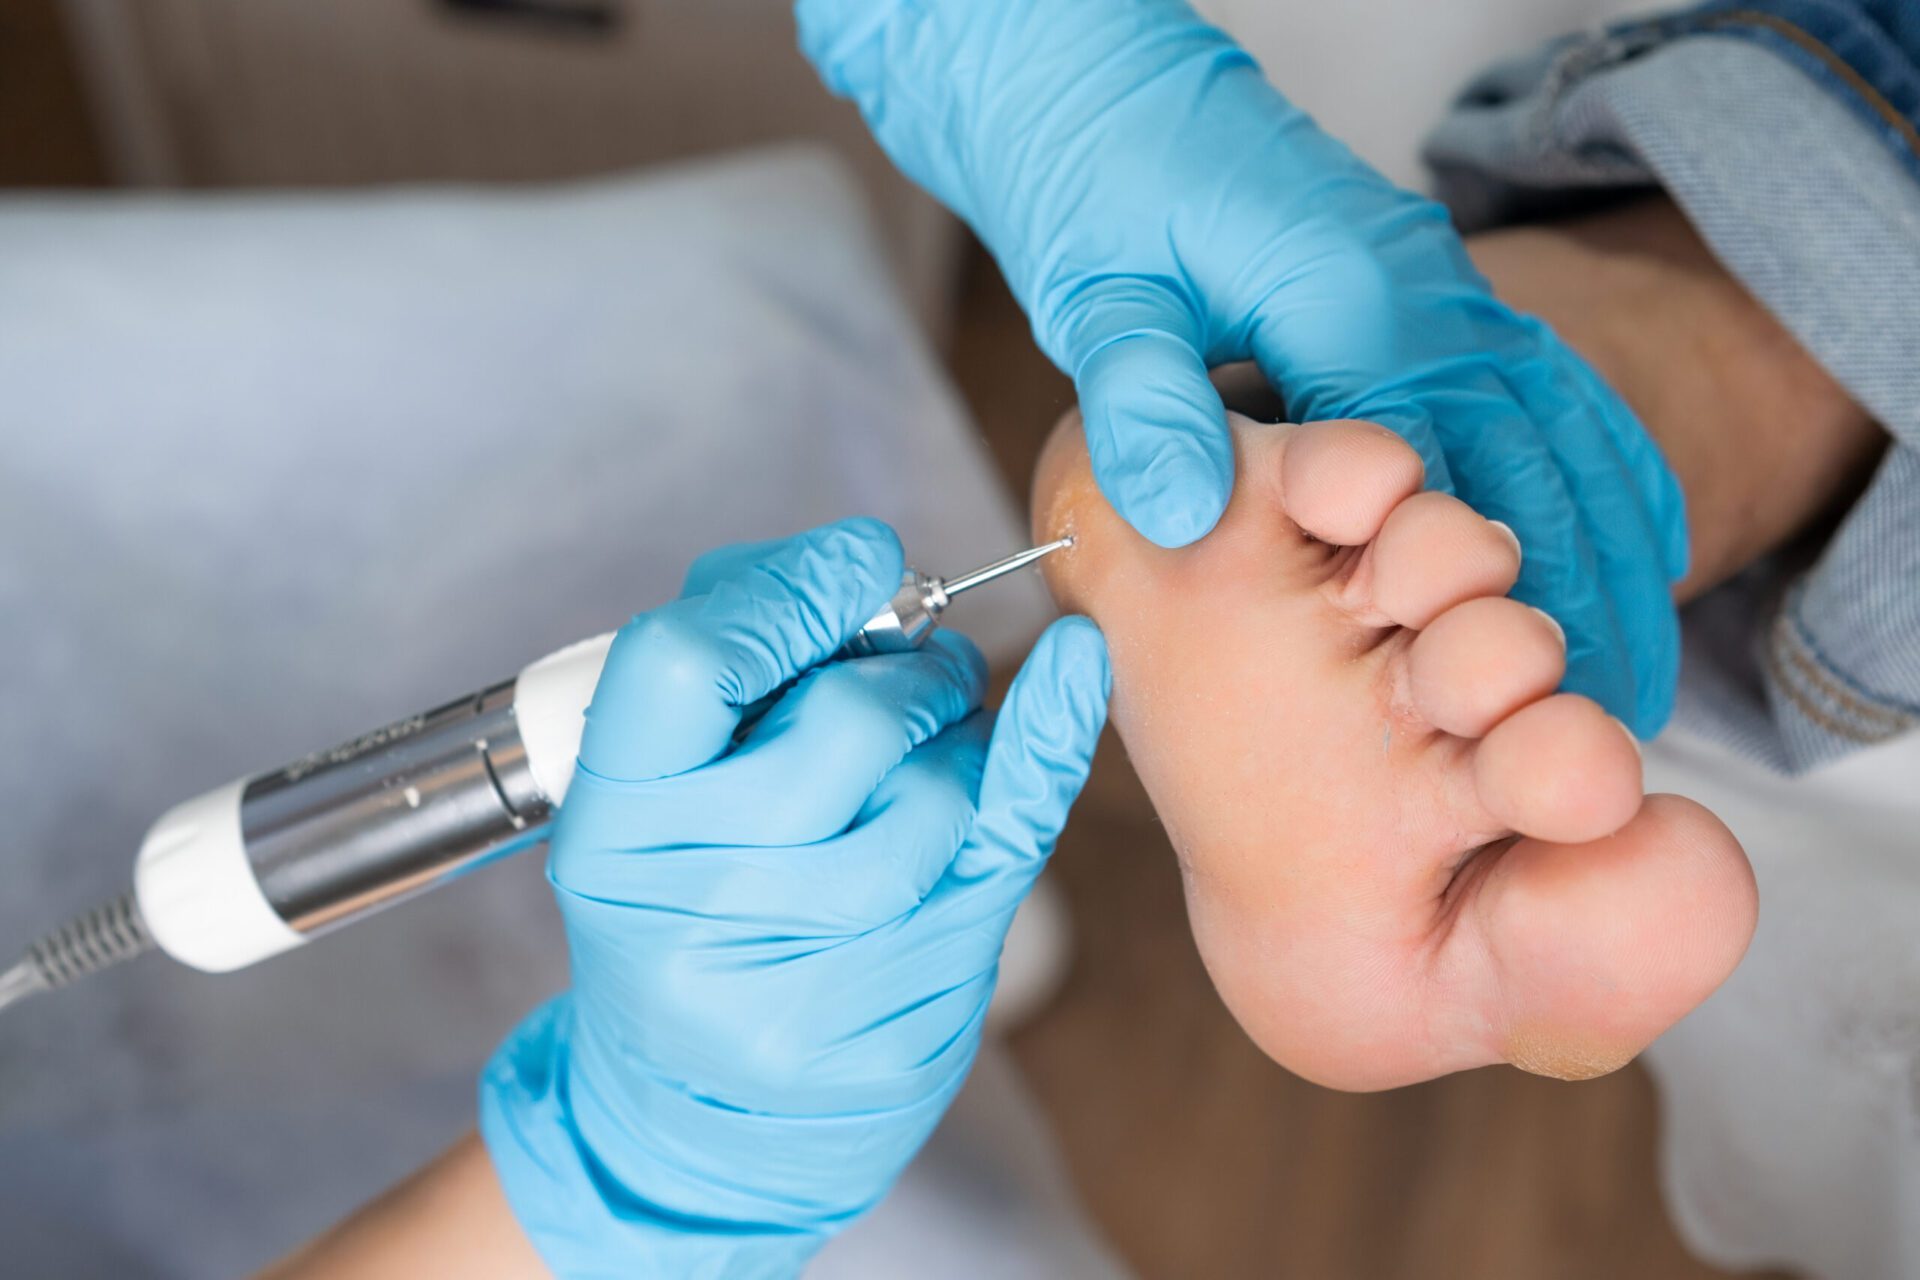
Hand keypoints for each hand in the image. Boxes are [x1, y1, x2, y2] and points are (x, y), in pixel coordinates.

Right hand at [480, 519, 1110, 1277]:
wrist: (701, 1115)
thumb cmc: (688, 910)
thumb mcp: (657, 790)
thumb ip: (739, 665)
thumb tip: (862, 571)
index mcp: (610, 824)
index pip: (687, 662)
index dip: (790, 589)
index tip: (862, 558)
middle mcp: (694, 906)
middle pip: (843, 723)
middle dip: (907, 670)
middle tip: (921, 666)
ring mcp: (800, 978)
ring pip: (937, 793)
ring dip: (961, 734)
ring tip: (940, 740)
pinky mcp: (901, 1020)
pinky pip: (1002, 851)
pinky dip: (1047, 749)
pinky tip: (1076, 678)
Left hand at [799, 0, 1686, 732]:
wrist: (1115, 90)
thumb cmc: (1103, 193)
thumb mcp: (1099, 298)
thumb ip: (1142, 398)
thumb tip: (1181, 513)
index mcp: (1348, 299)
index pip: (1444, 468)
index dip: (1485, 592)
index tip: (1517, 699)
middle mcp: (1427, 290)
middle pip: (1536, 455)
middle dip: (1577, 589)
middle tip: (1607, 720)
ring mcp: (1448, 286)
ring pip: (1566, 425)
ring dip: (1607, 544)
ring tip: (1629, 672)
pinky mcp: (1440, 292)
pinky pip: (1548, 390)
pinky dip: (1591, 476)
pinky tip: (1613, 555)